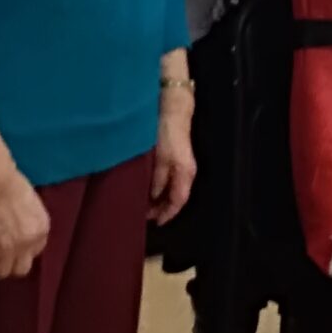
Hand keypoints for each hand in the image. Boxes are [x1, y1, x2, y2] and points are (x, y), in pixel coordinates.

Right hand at [0, 172, 51, 279]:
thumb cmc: (13, 183)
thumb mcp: (32, 204)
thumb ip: (30, 221)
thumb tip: (21, 228)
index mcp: (42, 229)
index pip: (36, 251)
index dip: (25, 251)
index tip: (16, 248)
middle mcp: (28, 243)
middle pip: (21, 269)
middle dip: (12, 265)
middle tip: (3, 258)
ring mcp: (9, 248)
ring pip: (3, 272)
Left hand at [150, 103, 196, 225]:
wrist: (172, 110)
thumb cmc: (165, 133)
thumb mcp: (159, 158)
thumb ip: (158, 179)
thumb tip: (153, 197)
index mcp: (185, 174)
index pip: (178, 201)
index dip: (167, 214)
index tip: (154, 223)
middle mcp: (187, 172)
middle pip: (177, 197)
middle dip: (162, 208)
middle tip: (144, 216)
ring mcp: (183, 165)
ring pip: (173, 189)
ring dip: (160, 198)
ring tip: (144, 204)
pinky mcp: (177, 159)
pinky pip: (171, 180)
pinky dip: (161, 188)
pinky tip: (149, 188)